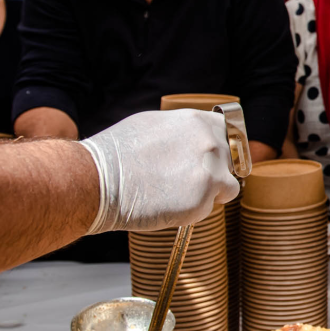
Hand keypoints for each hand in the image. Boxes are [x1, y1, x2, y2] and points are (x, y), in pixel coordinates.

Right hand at [79, 110, 238, 233]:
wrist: (98, 180)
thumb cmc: (117, 155)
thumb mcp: (154, 126)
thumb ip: (183, 131)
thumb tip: (194, 138)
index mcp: (197, 121)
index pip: (230, 131)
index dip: (222, 147)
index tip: (214, 158)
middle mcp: (209, 141)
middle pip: (230, 160)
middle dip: (214, 171)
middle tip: (184, 180)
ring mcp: (210, 168)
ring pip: (228, 185)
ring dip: (210, 193)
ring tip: (176, 193)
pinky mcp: (205, 196)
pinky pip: (212, 206)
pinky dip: (198, 209)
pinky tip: (172, 204)